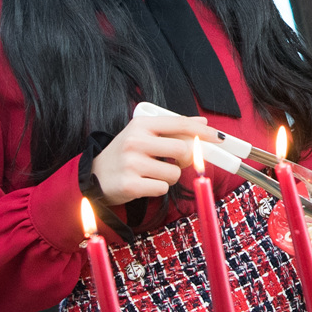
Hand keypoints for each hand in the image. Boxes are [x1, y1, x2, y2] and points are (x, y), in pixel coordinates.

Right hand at [92, 111, 215, 203]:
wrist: (94, 177)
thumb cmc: (124, 155)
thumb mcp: (142, 134)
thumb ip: (171, 128)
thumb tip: (202, 123)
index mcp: (140, 125)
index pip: (179, 124)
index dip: (202, 131)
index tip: (218, 137)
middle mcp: (135, 141)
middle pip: (182, 149)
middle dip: (185, 159)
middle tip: (178, 162)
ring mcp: (132, 164)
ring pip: (174, 173)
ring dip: (169, 176)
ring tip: (151, 173)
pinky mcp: (130, 185)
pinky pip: (162, 188)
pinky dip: (158, 188)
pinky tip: (143, 183)